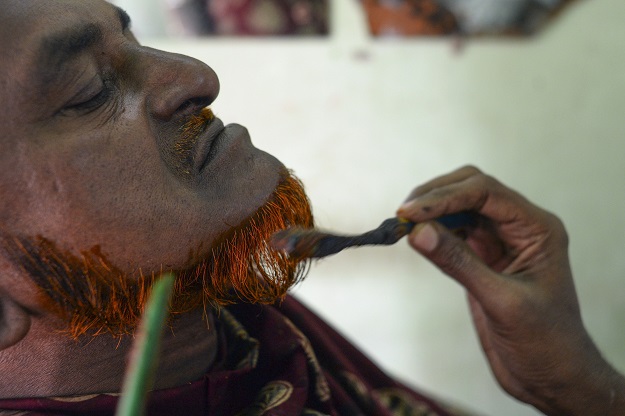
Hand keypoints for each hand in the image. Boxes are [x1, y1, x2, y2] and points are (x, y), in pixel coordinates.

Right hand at [397, 166, 624, 415]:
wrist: (551, 376)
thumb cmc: (543, 342)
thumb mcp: (501, 301)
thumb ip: (459, 263)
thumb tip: (417, 231)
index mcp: (537, 228)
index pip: (486, 192)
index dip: (445, 196)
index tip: (410, 212)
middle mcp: (519, 226)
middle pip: (471, 189)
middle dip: (435, 196)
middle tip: (403, 214)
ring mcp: (500, 241)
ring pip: (460, 207)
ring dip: (431, 211)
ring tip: (403, 224)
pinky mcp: (482, 257)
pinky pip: (454, 232)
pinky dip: (432, 231)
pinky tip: (417, 238)